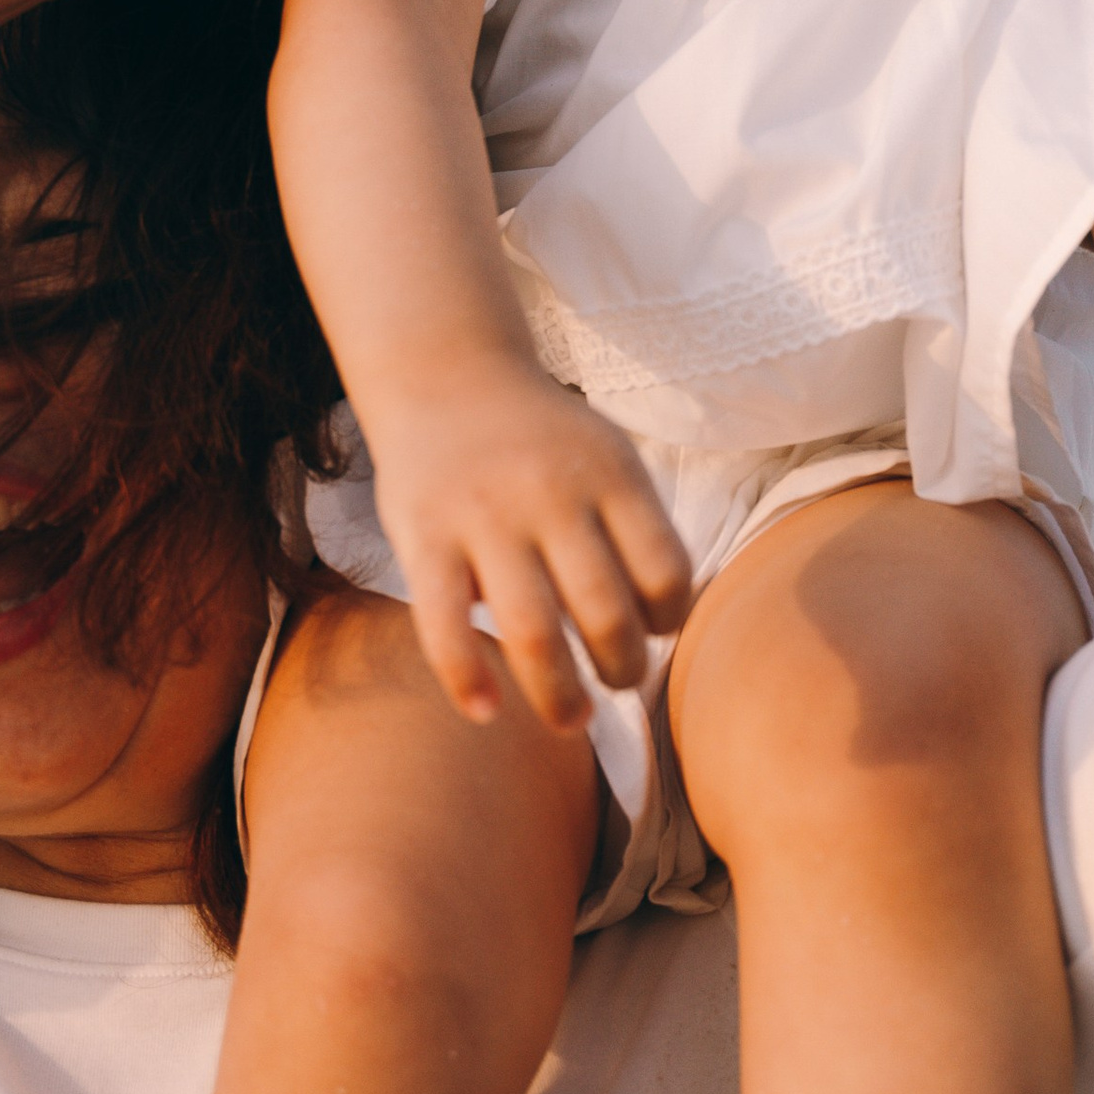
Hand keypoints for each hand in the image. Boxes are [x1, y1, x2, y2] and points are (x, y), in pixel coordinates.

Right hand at [369, 359, 693, 731]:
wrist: (445, 374)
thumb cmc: (541, 439)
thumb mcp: (607, 455)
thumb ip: (635, 528)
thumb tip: (663, 627)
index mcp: (611, 474)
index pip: (666, 571)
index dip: (669, 620)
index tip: (652, 631)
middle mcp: (552, 494)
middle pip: (606, 614)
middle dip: (622, 669)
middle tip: (617, 683)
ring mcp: (485, 516)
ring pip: (534, 632)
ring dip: (560, 695)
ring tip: (572, 719)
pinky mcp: (424, 536)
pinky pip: (445, 625)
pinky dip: (467, 678)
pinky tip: (486, 710)